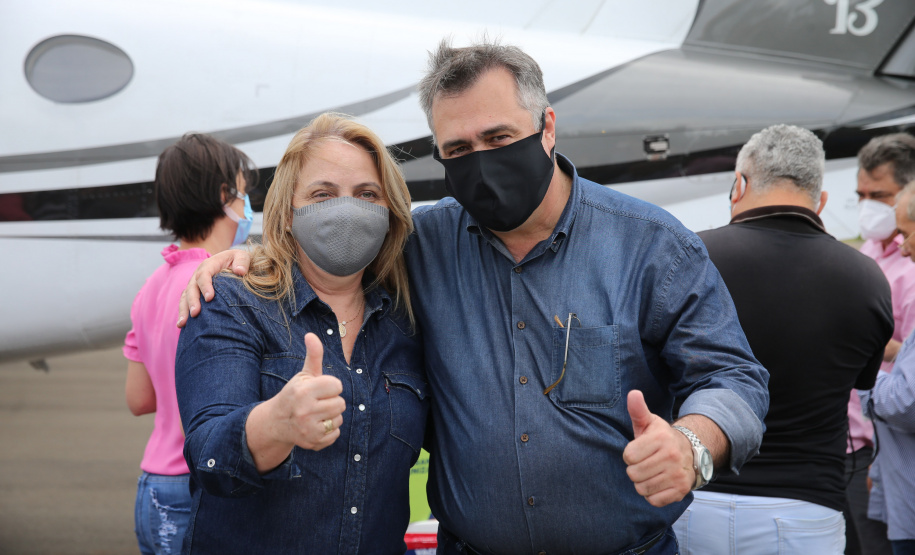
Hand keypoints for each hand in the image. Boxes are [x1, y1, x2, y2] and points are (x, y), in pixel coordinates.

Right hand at [177, 249, 251, 327]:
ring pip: (185, 297)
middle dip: (192, 301)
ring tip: (182, 323)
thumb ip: (242, 261)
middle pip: (192, 288)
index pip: (204, 274)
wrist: (232, 263)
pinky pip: (185, 303)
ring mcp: (194, 285)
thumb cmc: (238, 261)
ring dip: (183, 310)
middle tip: (195, 313)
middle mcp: (198, 275)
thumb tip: (240, 271)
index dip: (205, 286)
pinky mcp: (194, 294)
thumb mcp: (242, 256)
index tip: (210, 298)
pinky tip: (182, 325)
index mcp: (209, 265)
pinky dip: (183, 313)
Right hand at [269, 333, 345, 451]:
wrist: (277, 422)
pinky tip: (316, 425)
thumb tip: (311, 335)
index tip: (320, 389)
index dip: (330, 386)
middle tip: (318, 403)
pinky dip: (329, 430)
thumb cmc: (295, 394)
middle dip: (331, 401)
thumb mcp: (303, 375)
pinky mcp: (313, 442)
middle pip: (341, 403)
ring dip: (331, 416)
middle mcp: (305, 411)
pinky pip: (335, 433)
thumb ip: (313, 356)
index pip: (337, 386)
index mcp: (304, 391)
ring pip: (339, 419)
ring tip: (317, 414)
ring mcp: (309, 429)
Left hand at [623, 390, 694, 506]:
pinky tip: (659, 483)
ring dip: (643, 483)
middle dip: (635, 470)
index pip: (628, 456)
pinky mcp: (681, 491)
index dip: (630, 455)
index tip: (639, 451)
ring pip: (642, 488)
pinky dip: (653, 495)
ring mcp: (677, 475)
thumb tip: (633, 393)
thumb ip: (638, 410)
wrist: (690, 453)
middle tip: (645, 463)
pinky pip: (654, 500)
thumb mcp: (650, 422)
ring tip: (652, 472)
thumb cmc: (662, 438)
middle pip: (633, 474)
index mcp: (661, 438)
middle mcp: (671, 456)